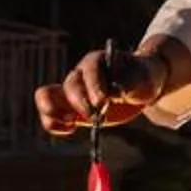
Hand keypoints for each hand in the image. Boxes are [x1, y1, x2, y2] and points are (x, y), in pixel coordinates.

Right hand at [37, 46, 164, 137]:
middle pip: (69, 83)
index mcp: (98, 61)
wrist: (139, 86)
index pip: (90, 69)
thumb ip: (131, 83)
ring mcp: (72, 91)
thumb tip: (118, 91)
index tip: (103, 101)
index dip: (94, 85)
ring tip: (72, 122)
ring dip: (54, 111)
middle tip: (93, 115)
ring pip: (46, 95)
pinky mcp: (69, 108)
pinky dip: (53, 123)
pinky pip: (49, 114)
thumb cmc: (142, 79)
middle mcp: (80, 73)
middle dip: (79, 101)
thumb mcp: (144, 79)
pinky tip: (70, 129)